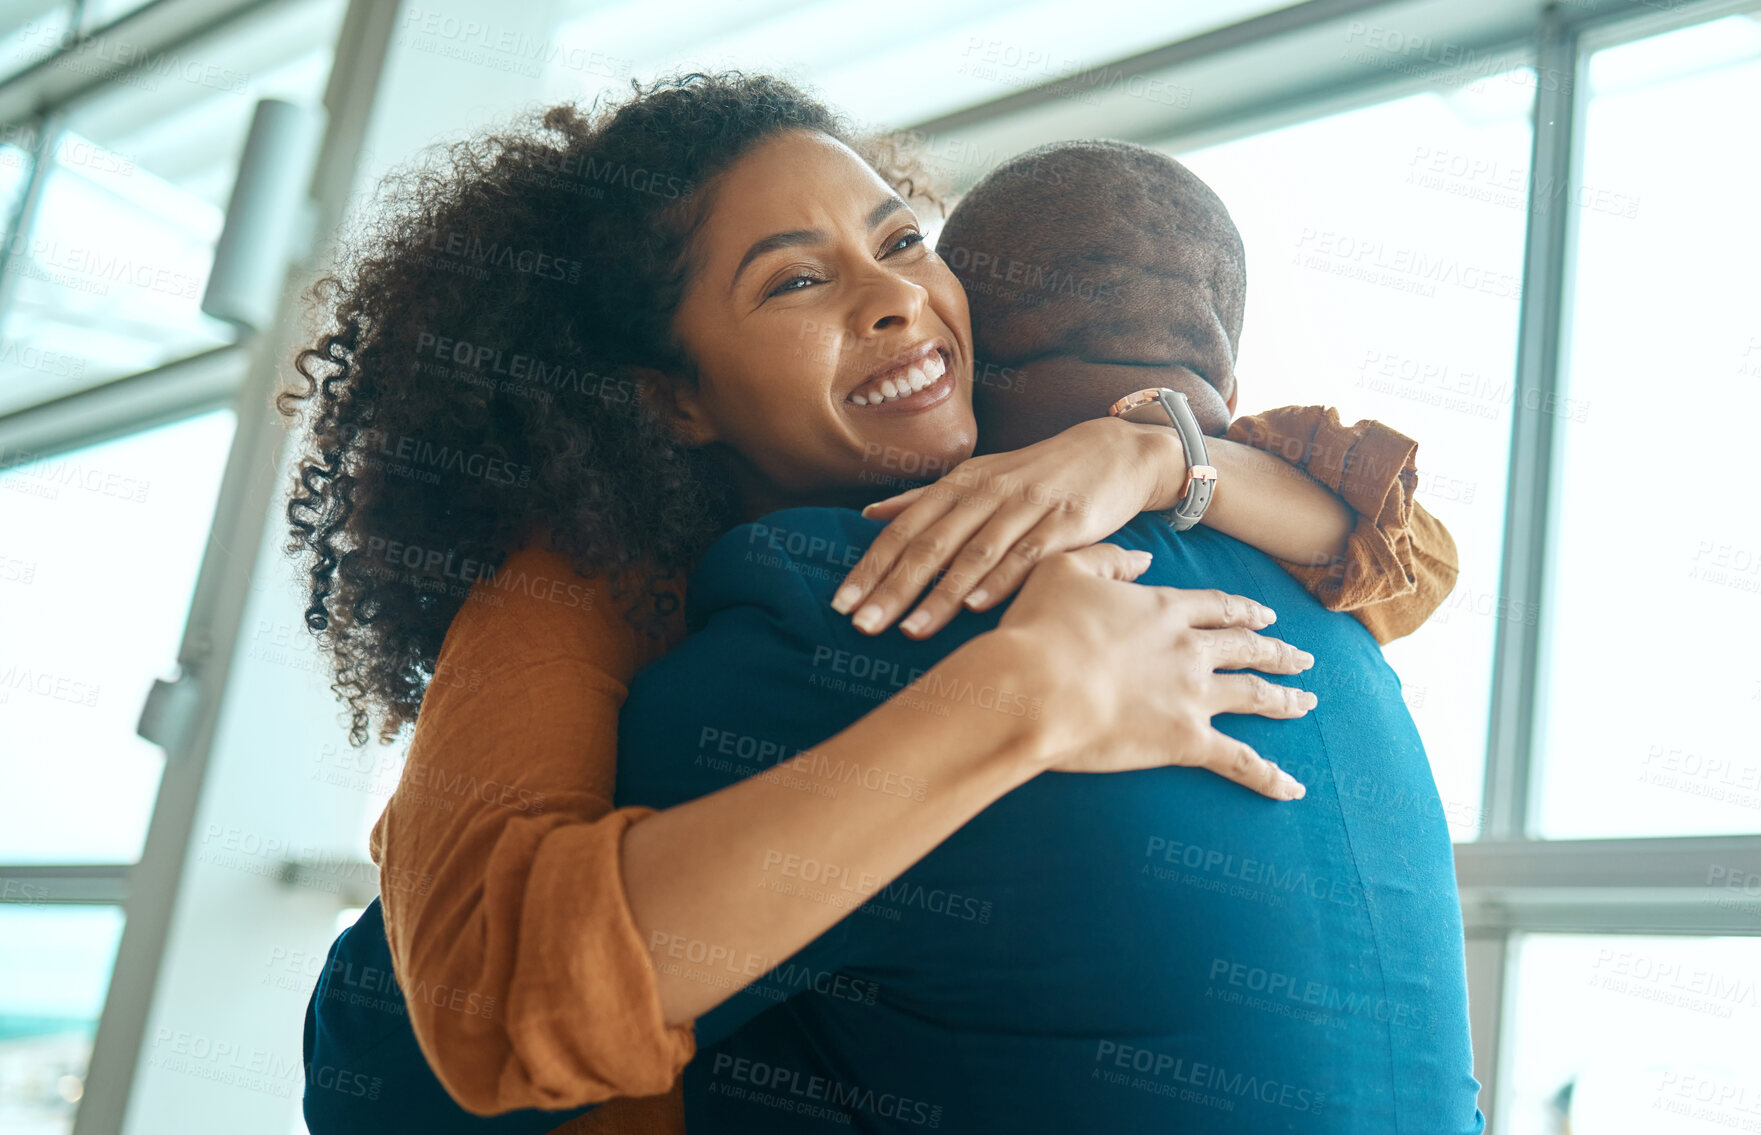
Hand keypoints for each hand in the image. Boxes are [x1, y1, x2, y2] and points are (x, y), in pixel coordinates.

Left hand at [832, 416, 1182, 638]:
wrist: (1114, 453)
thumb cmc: (1037, 473)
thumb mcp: (978, 476)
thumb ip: (923, 498)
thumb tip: (868, 514)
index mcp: (960, 484)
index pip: (904, 529)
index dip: (871, 566)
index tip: (841, 603)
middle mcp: (987, 493)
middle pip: (931, 545)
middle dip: (893, 587)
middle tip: (862, 624)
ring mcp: (1027, 507)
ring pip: (974, 555)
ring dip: (940, 595)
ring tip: (909, 630)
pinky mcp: (1066, 523)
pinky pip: (1027, 556)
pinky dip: (1000, 581)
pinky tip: (976, 608)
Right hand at [995, 543, 1314, 800]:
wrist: (1034, 686)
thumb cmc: (1039, 629)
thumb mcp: (1064, 570)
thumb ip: (1110, 559)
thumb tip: (1145, 558)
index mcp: (1165, 608)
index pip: (1219, 607)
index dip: (1245, 611)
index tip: (1266, 615)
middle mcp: (1190, 649)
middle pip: (1248, 648)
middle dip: (1278, 652)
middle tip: (1303, 659)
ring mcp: (1194, 695)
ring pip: (1254, 695)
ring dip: (1286, 698)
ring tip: (1307, 702)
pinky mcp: (1187, 741)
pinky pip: (1239, 761)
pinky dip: (1269, 775)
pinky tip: (1293, 788)